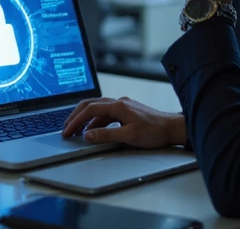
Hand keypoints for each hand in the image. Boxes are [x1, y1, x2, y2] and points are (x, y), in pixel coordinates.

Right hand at [61, 97, 185, 148]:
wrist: (172, 128)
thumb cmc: (154, 132)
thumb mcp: (128, 136)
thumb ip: (106, 135)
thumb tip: (87, 135)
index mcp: (118, 106)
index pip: (90, 109)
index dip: (76, 121)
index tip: (67, 131)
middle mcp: (120, 102)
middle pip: (91, 104)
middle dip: (76, 116)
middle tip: (66, 128)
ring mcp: (124, 105)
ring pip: (98, 108)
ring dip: (86, 118)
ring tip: (77, 130)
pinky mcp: (127, 110)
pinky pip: (107, 113)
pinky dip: (97, 120)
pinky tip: (94, 130)